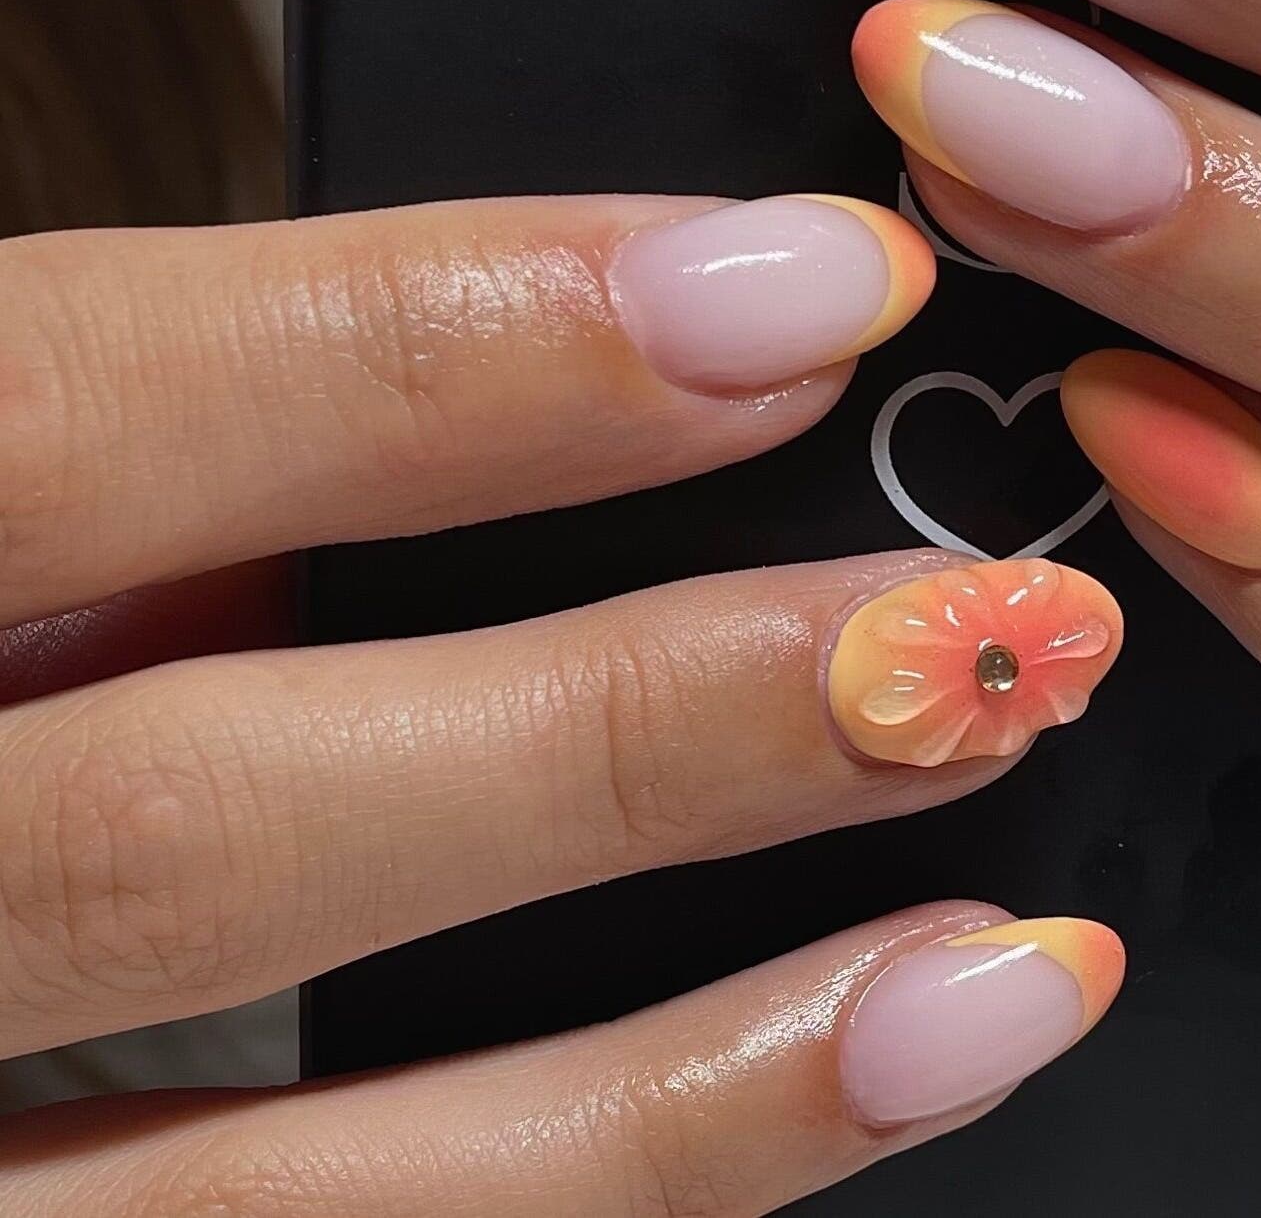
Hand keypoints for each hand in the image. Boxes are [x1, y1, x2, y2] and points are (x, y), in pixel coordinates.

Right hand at [0, 195, 1127, 1212]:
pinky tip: (824, 1115)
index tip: (798, 294)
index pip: (51, 414)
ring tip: (1004, 966)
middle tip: (972, 642)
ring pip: (275, 1206)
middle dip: (633, 731)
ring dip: (689, 1091)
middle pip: (198, 828)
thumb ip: (109, 469)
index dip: (454, 345)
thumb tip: (466, 389)